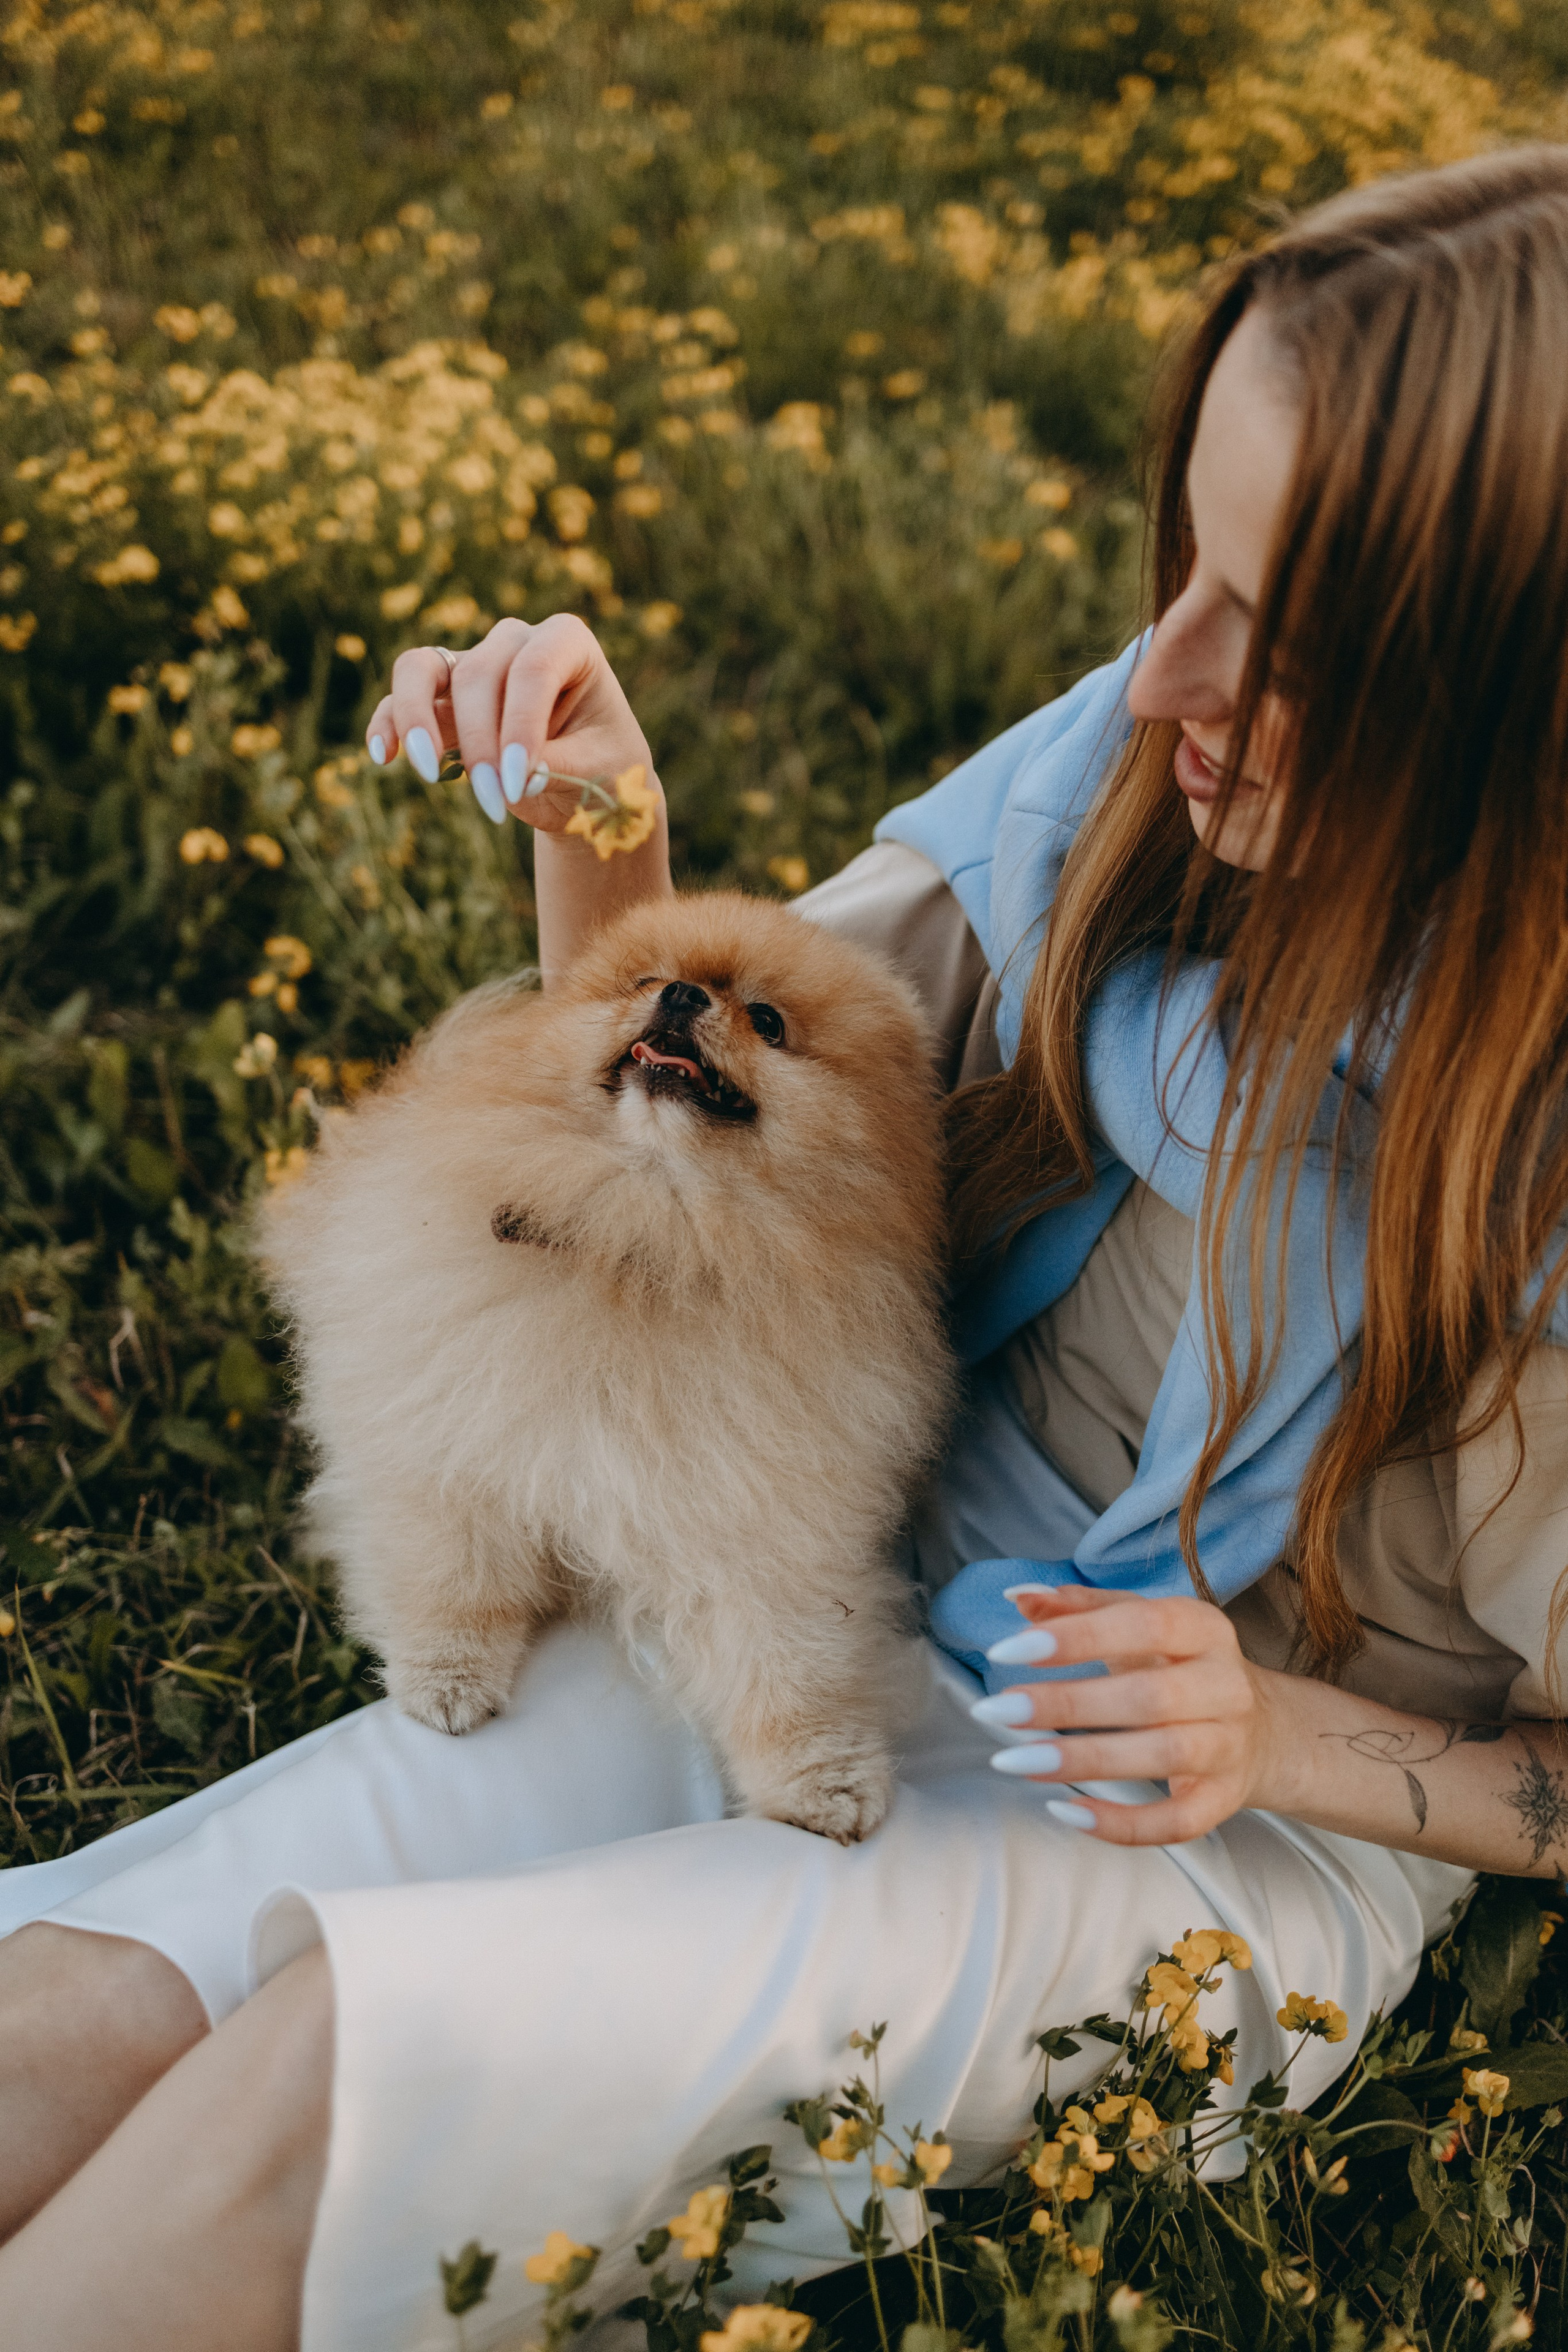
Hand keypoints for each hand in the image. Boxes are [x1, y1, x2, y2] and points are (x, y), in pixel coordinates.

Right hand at [365, 612, 660, 838]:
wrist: (589, 780)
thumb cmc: (605, 765)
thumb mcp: (598, 768)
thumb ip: (557, 764)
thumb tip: (514, 773)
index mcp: (567, 642)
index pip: (534, 669)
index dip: (520, 724)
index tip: (517, 782)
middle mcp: (516, 642)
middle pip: (478, 674)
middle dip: (481, 742)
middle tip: (495, 803)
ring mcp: (474, 665)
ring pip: (423, 669)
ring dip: (418, 721)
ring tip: (425, 772)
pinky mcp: (444, 699)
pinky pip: (401, 699)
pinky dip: (388, 723)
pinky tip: (384, 755)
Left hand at [970, 1583, 1282, 1844]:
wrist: (1264, 1730)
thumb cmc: (1180, 1666)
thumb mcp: (1138, 1625)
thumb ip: (1078, 1608)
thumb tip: (1019, 1597)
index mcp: (1204, 1629)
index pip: (1143, 1624)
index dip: (1077, 1637)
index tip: (1010, 1650)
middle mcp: (1226, 1686)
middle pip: (1149, 1697)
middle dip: (1066, 1704)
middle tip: (997, 1710)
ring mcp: (1229, 1747)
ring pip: (1162, 1756)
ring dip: (1083, 1761)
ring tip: (1014, 1760)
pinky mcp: (1223, 1801)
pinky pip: (1176, 1822)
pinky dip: (1121, 1824)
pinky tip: (1064, 1810)